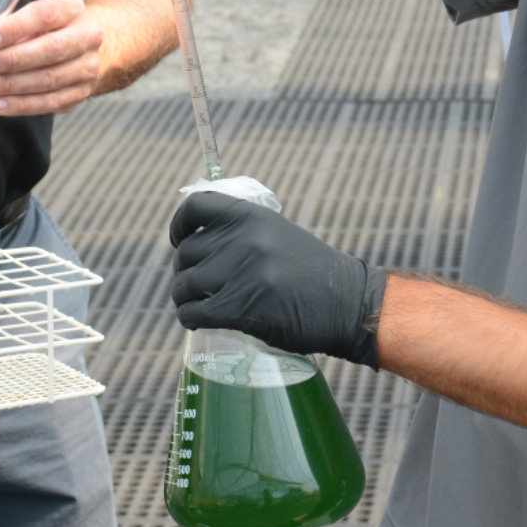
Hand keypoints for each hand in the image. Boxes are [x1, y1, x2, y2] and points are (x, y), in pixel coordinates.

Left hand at [0, 0, 102, 115]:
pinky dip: (21, 105)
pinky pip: (50, 102)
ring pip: (49, 80)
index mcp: (71, 9)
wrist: (81, 48)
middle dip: (12, 60)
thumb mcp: (22, 21)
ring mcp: (87, 67)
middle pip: (51, 49)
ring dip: (11, 85)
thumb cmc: (44, 31)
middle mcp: (87, 36)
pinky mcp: (81, 92)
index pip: (44, 15)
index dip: (13, 28)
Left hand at [169, 191, 386, 366]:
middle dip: (184, 270)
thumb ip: (240, 232)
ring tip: (194, 303)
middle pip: (186, 253)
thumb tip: (195, 239)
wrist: (346, 305)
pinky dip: (188, 318)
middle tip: (195, 284)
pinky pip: (193, 312)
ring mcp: (240, 273)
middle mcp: (242, 239)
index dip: (179, 225)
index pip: (195, 206)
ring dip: (183, 297)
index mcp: (250, 215)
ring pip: (184, 284)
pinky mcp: (239, 308)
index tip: (180, 240)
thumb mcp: (276, 234)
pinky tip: (196, 320)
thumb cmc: (311, 272)